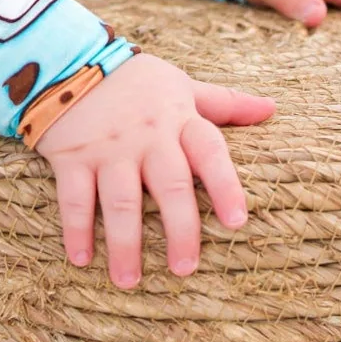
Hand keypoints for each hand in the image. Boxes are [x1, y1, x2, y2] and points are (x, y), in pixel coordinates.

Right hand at [37, 52, 275, 287]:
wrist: (68, 60)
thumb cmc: (134, 81)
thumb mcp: (181, 86)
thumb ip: (224, 104)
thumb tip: (272, 109)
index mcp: (178, 119)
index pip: (210, 151)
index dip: (225, 185)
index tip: (237, 222)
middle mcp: (147, 136)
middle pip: (169, 186)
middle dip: (180, 230)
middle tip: (185, 269)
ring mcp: (108, 148)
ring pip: (120, 201)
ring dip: (125, 244)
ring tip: (129, 281)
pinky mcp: (72, 156)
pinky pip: (74, 197)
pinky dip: (76, 229)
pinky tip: (81, 259)